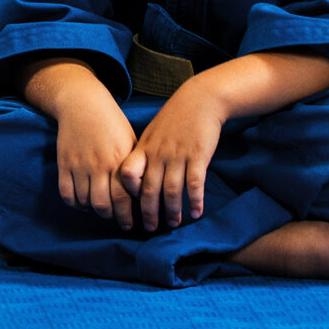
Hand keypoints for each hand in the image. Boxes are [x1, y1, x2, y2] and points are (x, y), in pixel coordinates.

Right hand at [50, 88, 137, 220]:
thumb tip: (144, 192)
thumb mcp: (130, 141)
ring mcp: (80, 164)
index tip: (130, 224)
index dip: (126, 216)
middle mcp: (99, 165)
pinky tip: (82, 201)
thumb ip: (136, 166)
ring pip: (85, 201)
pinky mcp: (64, 163)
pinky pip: (66, 193)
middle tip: (115, 218)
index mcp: (119, 160)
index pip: (123, 197)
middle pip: (103, 204)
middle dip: (110, 217)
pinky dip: (74, 203)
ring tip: (99, 208)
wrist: (82, 103)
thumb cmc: (111, 122)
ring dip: (93, 210)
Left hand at [118, 89, 225, 232]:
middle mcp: (158, 154)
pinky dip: (195, 200)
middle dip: (149, 212)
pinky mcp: (197, 156)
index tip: (130, 205)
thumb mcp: (153, 133)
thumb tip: (136, 177)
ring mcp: (177, 155)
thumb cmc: (175, 118)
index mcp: (144, 148)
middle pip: (149, 189)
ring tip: (174, 224)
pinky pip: (194, 184)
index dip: (127, 191)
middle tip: (151, 228)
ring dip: (172, 211)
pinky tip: (196, 212)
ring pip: (171, 191)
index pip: (128, 173)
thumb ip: (144, 153)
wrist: (200, 100)